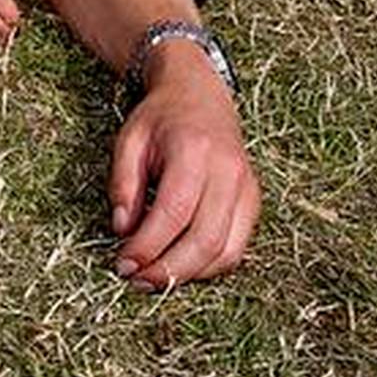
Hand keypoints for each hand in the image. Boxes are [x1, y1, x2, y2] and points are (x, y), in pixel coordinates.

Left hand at [107, 46, 259, 289]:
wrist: (200, 95)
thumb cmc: (160, 118)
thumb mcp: (129, 140)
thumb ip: (123, 184)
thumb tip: (123, 229)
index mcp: (194, 151)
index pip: (174, 212)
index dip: (148, 245)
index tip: (123, 263)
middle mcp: (228, 172)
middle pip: (204, 239)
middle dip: (168, 269)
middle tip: (137, 280)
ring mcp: (247, 188)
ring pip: (226, 251)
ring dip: (189, 275)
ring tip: (155, 279)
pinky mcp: (253, 202)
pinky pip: (237, 247)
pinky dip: (210, 266)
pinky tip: (182, 267)